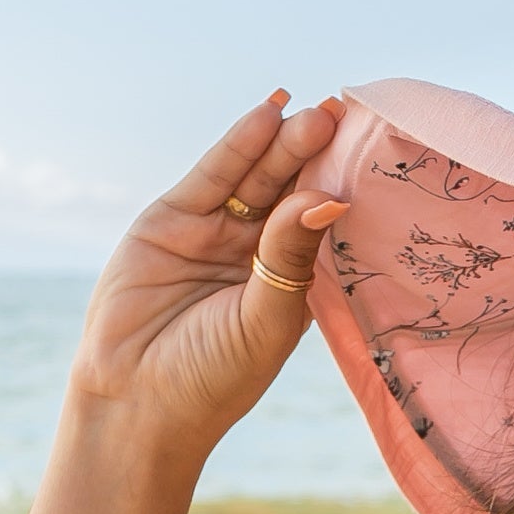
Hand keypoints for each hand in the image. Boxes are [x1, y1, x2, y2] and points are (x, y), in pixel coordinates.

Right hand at [66, 90, 349, 459]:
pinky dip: (239, 147)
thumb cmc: (217, 376)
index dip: (341, 187)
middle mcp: (258, 253)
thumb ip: (292, 257)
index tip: (374, 153)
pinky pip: (212, 178)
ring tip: (315, 113)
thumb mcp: (267, 317)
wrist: (140, 399)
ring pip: (255, 179)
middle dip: (316, 154)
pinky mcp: (172, 221)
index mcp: (293, 282)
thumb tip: (329, 199)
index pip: (322, 223)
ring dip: (283, 144)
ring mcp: (216, 235)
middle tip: (346, 116)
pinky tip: (266, 118)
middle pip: (291, 191)